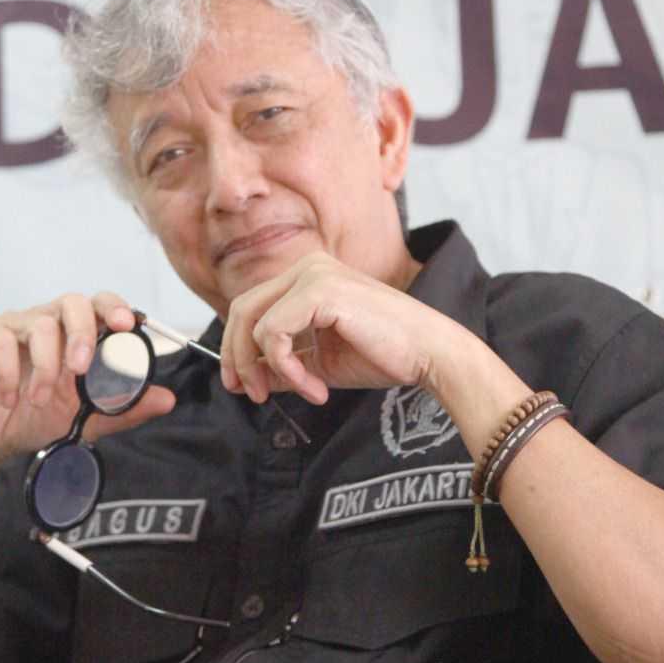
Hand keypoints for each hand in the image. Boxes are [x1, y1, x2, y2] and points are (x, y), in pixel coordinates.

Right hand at [0, 292, 175, 461]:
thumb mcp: (85, 418)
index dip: (114, 307)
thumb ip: (123, 408)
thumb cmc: (35, 417)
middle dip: (81, 333)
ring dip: (45, 368)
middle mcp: (45, 321)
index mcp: (73, 333)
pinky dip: (9, 374)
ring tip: (40, 400)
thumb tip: (167, 399)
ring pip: (38, 325)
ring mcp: (12, 326)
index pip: (99, 304)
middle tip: (79, 370)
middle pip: (71, 302)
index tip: (126, 324)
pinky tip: (10, 399)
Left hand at [219, 253, 451, 405]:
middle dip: (238, 359)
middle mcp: (307, 267)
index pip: (250, 307)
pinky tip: (316, 387)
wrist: (428, 354)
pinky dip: (288, 368)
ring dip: (270, 369)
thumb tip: (246, 377)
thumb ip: (283, 364)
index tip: (242, 387)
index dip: (235, 348)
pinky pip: (275, 334)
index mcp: (307, 276)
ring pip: (253, 324)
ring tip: (307, 391)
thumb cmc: (383, 354)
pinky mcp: (320, 290)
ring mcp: (313, 274)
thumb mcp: (320, 363)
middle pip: (241, 310)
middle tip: (253, 395)